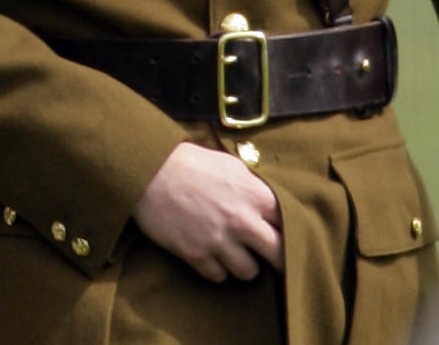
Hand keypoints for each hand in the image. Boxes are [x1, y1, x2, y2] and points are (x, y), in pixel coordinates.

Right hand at [132, 142, 283, 281]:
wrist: (147, 171)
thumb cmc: (189, 163)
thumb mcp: (229, 165)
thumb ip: (253, 186)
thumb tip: (269, 203)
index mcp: (255, 195)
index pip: (291, 224)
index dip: (286, 229)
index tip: (279, 231)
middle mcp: (242, 221)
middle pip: (279, 256)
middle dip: (276, 256)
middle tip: (267, 254)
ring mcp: (219, 240)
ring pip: (249, 272)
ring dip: (243, 264)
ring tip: (232, 251)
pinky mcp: (196, 255)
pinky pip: (218, 276)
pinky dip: (215, 268)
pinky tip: (209, 253)